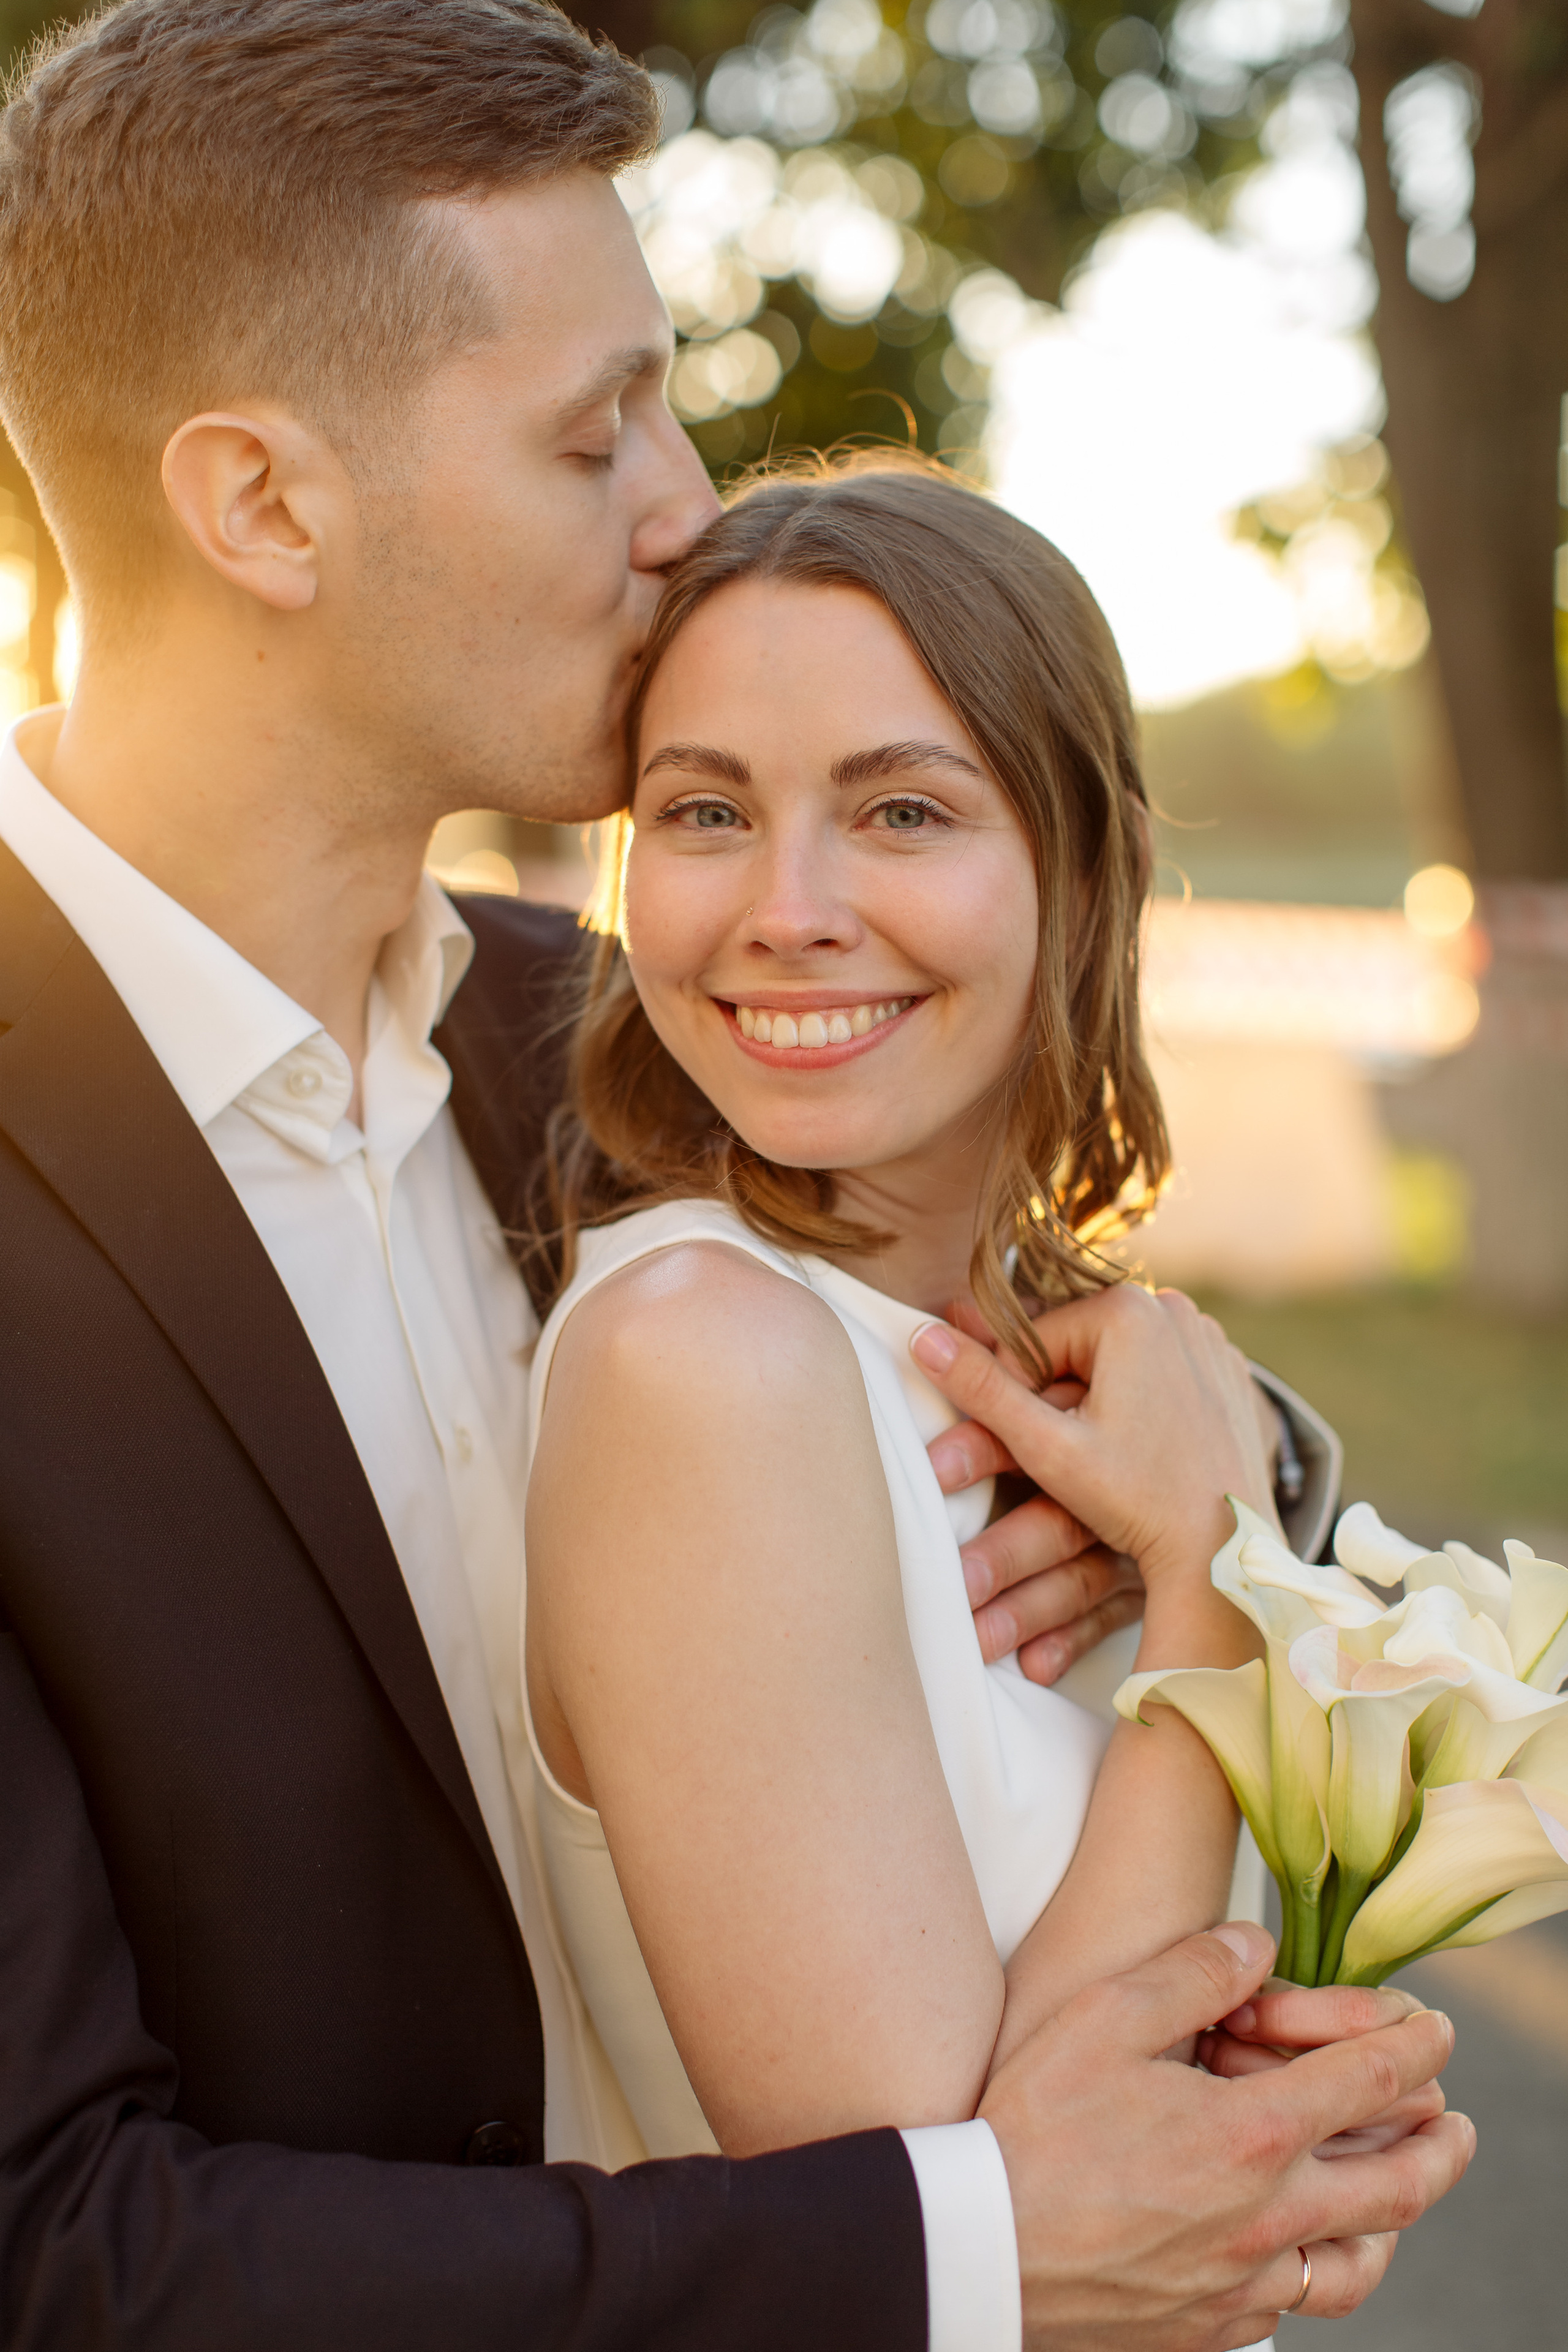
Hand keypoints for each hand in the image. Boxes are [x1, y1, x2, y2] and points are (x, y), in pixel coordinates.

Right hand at [912, 1285, 1278, 1590]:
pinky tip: (1140, 1449)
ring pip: (1117, 1362)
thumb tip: (922, 1338)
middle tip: (1059, 1455)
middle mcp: (1175, 1308)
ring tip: (1100, 1456)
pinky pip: (1163, 1373)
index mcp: (1127, 1309)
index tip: (1021, 1447)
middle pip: (1076, 1349)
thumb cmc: (1138, 1503)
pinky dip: (1142, 1404)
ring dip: (1093, 1401)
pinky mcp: (1227, 1370)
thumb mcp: (1046, 1447)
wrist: (1227, 1552)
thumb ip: (982, 1389)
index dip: (1013, 1397)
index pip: (1032, 1343)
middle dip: (1055, 1397)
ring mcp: (1208, 1337)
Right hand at [979, 1921, 1473, 2350]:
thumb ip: (1193, 1972)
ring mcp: (1246, 2282)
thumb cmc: (1032, 2125)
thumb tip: (1258, 1946)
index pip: (1371, 2079)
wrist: (978, 2249)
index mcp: (1251, 2134)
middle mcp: (1268, 2216)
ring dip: (1398, 2219)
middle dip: (1440, 2143)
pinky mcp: (1215, 2326)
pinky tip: (1316, 2249)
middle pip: (1398, 2183)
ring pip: (1361, 2261)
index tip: (1436, 2028)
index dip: (1415, 2045)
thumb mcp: (1105, 2017)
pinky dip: (1332, 2271)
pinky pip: (1303, 2304)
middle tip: (1455, 2119)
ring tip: (1403, 2192)